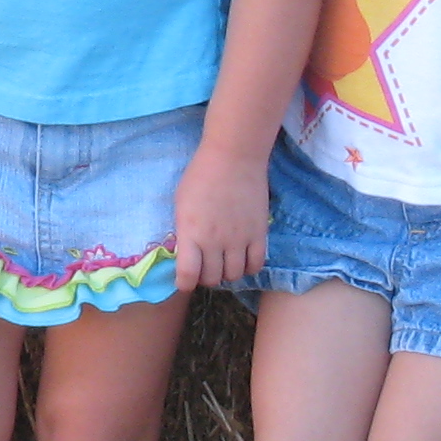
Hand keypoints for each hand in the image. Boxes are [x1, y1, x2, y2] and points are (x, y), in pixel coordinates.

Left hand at [170, 147, 265, 290]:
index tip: (184, 281)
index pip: (188, 276)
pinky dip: (248, 267)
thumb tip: (186, 252)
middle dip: (205, 277)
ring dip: (227, 273)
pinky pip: (256, 264)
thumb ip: (184, 231)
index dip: (185, 284)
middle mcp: (215, 241)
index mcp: (191, 233)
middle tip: (204, 267)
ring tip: (223, 262)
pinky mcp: (259, 234)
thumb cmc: (201, 175)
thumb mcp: (181, 204)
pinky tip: (242, 258)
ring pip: (234, 275)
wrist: (234, 157)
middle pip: (212, 278)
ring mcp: (239, 239)